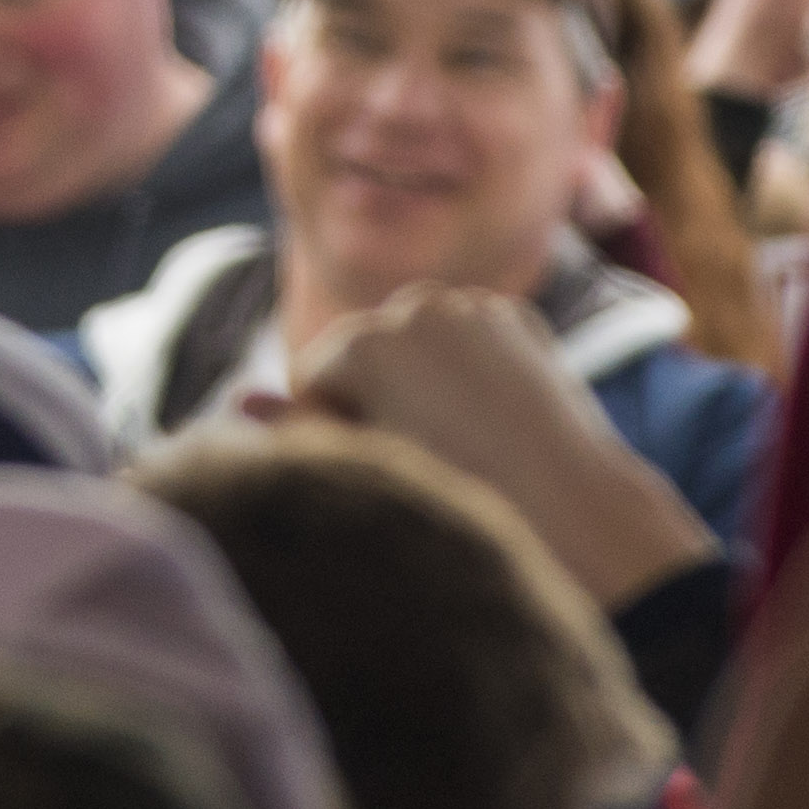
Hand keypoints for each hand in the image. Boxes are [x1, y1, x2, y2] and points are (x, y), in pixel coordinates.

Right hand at [293, 282, 714, 604]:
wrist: (569, 503)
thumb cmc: (456, 493)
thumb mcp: (369, 462)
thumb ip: (297, 426)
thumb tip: (238, 404)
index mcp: (365, 343)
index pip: (313, 374)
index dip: (329, 423)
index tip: (373, 459)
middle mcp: (413, 306)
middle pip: (361, 349)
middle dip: (370, 390)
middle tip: (413, 446)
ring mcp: (469, 305)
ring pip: (413, 336)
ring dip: (415, 372)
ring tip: (450, 428)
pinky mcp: (512, 313)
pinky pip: (464, 332)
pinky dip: (465, 361)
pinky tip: (487, 407)